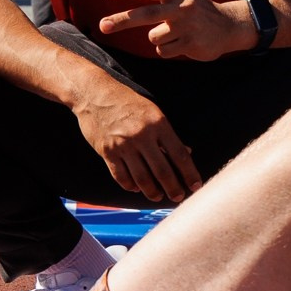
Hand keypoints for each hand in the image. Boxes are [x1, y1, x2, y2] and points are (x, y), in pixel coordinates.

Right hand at [68, 71, 198, 203]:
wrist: (94, 93)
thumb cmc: (127, 102)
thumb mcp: (152, 112)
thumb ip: (167, 135)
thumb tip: (187, 153)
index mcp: (158, 124)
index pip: (179, 154)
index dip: (189, 173)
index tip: (196, 186)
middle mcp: (142, 135)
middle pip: (162, 171)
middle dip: (173, 188)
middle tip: (179, 197)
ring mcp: (123, 145)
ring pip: (142, 178)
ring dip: (152, 192)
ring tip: (158, 196)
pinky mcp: (107, 152)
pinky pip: (121, 177)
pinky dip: (131, 186)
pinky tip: (137, 188)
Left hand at [97, 0, 255, 60]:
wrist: (228, 26)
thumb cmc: (197, 3)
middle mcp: (182, 7)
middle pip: (147, 14)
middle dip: (122, 20)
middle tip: (103, 25)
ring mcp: (188, 26)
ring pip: (154, 37)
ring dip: (158, 37)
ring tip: (174, 32)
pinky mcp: (192, 44)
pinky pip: (164, 51)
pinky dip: (166, 49)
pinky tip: (180, 42)